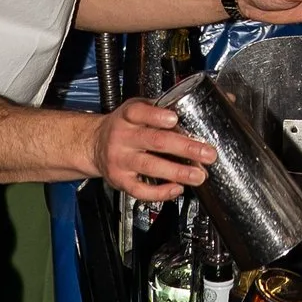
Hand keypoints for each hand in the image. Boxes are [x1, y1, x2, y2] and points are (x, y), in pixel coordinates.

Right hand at [90, 98, 209, 203]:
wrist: (94, 145)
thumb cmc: (124, 126)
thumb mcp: (137, 110)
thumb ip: (162, 110)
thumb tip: (198, 117)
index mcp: (128, 116)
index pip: (140, 113)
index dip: (156, 116)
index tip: (174, 119)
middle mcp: (123, 137)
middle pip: (155, 141)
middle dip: (184, 147)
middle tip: (206, 153)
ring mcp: (120, 160)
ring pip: (150, 166)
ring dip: (178, 172)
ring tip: (198, 176)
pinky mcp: (120, 180)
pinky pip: (140, 189)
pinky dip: (160, 192)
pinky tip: (176, 189)